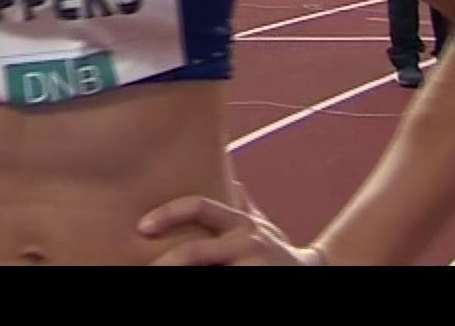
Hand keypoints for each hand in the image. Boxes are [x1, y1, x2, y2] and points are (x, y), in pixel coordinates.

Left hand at [139, 194, 322, 265]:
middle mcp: (246, 242)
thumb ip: (242, 203)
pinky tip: (188, 279)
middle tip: (148, 267)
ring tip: (156, 272)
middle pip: (197, 252)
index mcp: (239, 222)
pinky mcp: (255, 279)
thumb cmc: (275, 251)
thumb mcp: (259, 224)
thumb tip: (228, 175)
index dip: (168, 214)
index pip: (198, 207)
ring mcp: (252, 265)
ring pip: (208, 269)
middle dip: (168, 261)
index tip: (142, 225)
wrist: (312, 274)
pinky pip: (222, 279)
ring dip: (179, 271)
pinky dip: (203, 279)